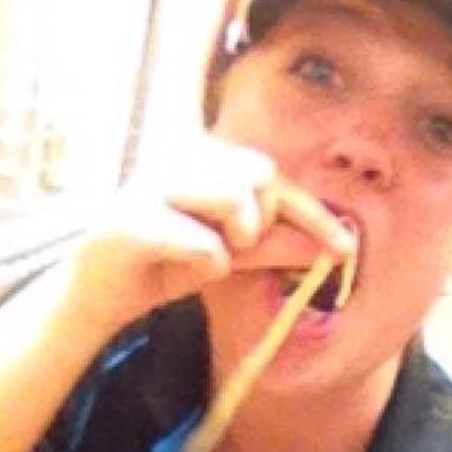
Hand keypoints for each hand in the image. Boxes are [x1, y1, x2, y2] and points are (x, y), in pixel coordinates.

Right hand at [63, 135, 354, 337]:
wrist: (103, 291)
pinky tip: (195, 269)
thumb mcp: (233, 257)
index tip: (347, 248)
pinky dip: (209, 260)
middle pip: (259, 173)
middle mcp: (179, 160)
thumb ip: (277, 245)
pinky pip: (199, 239)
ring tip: (218, 255)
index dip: (314, 213)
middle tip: (241, 246)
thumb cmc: (170, 264)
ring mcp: (153, 185)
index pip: (274, 178)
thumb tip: (332, 246)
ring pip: (232, 193)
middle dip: (265, 219)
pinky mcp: (131, 221)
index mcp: (205, 162)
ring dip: (239, 235)